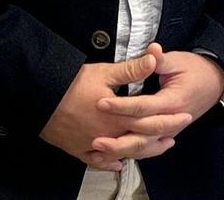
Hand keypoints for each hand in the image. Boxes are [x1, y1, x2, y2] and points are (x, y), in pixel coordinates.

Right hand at [40, 45, 191, 170]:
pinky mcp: (77, 149)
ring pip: (122, 153)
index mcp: (118, 117)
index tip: (184, 117)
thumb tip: (154, 59)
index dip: (169, 119)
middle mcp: (108, 135)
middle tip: (173, 137)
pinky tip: (118, 163)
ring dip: (140, 152)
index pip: (150, 120)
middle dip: (159, 140)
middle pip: (139, 142)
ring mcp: (92, 145)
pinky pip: (97, 162)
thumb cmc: (71, 84)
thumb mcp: (105, 72)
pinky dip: (109, 163)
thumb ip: (132, 69)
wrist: (39, 97)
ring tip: (154, 149)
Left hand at [91, 50, 223, 159]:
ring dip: (121, 151)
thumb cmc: (196, 70)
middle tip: (95, 138)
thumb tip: (151, 50)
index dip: (121, 106)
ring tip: (99, 152)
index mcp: (173, 101)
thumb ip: (160, 59)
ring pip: (144, 147)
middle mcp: (172, 121)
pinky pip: (147, 149)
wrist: (215, 82)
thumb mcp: (178, 60)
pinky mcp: (166, 134)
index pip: (143, 107)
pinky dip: (130, 154)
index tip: (101, 103)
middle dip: (118, 138)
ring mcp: (170, 131)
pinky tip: (113, 158)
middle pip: (142, 135)